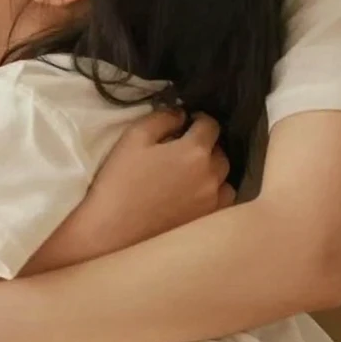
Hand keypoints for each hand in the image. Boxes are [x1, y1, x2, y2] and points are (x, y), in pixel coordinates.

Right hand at [78, 109, 232, 252]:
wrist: (115, 227)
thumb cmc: (122, 178)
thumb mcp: (135, 136)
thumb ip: (162, 118)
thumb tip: (181, 114)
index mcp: (195, 151)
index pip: (211, 125)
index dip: (199, 118)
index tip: (186, 121)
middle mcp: (212, 175)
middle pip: (220, 150)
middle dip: (205, 143)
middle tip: (182, 146)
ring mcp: (214, 201)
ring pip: (225, 176)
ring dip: (212, 168)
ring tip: (190, 170)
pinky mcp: (208, 220)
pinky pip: (223, 199)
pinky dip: (215, 190)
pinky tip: (195, 191)